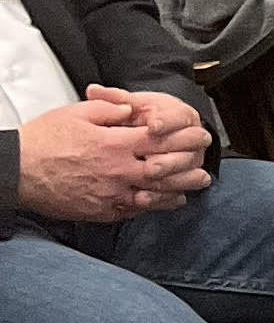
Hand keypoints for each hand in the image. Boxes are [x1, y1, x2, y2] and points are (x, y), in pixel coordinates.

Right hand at [16, 87, 213, 220]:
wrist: (17, 171)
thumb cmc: (44, 139)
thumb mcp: (76, 113)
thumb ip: (110, 110)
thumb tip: (132, 111)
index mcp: (115, 143)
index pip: (161, 139)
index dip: (184, 136)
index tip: (200, 134)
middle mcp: (118, 171)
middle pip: (165, 171)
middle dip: (189, 166)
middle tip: (206, 165)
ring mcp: (111, 194)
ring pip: (154, 195)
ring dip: (178, 190)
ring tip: (194, 187)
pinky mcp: (101, 212)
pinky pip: (134, 211)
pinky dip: (152, 207)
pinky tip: (164, 203)